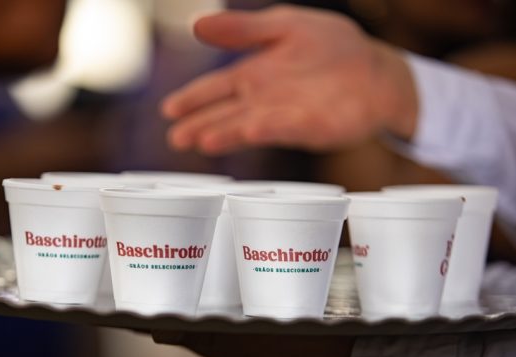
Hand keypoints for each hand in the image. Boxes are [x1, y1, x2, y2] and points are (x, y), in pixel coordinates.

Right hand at [161, 6, 416, 154]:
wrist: (377, 71)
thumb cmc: (333, 47)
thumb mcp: (285, 26)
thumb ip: (244, 29)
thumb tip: (197, 24)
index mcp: (254, 75)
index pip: (215, 88)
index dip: (192, 99)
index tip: (169, 110)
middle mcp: (262, 100)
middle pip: (224, 114)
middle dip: (199, 125)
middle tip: (176, 137)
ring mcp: (282, 117)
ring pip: (245, 127)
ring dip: (222, 134)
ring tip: (199, 142)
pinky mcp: (306, 129)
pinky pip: (281, 128)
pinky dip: (263, 130)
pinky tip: (247, 131)